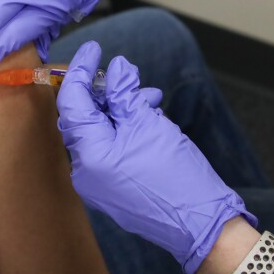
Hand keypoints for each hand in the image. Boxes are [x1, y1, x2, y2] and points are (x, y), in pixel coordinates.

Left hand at [57, 41, 256, 273]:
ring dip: (122, 110)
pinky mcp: (113, 189)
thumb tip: (115, 68)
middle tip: (126, 76)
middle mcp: (85, 171)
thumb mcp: (149, 123)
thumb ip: (125, 93)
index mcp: (89, 154)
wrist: (202, 224)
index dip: (79, 70)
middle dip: (106, 92)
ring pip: (101, 132)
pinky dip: (126, 130)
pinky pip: (110, 149)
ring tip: (150, 99)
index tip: (93, 49)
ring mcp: (98, 183)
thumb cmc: (177, 176)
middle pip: (84, 117)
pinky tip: (150, 119)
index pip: (72, 102)